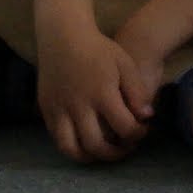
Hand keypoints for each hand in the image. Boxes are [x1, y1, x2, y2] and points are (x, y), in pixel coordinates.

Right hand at [38, 27, 162, 163]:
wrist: (62, 35)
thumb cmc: (99, 49)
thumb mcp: (125, 64)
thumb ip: (137, 92)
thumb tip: (147, 118)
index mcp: (102, 93)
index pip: (124, 128)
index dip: (138, 134)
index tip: (142, 130)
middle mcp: (78, 105)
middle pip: (96, 145)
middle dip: (115, 153)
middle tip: (125, 148)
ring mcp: (58, 109)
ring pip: (71, 148)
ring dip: (90, 157)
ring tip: (103, 152)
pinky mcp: (46, 109)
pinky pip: (56, 138)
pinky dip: (72, 146)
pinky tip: (85, 141)